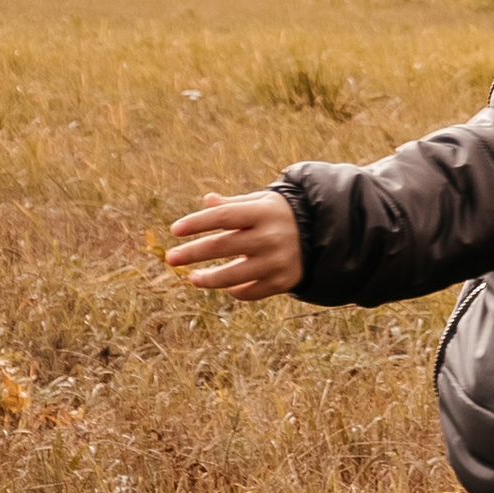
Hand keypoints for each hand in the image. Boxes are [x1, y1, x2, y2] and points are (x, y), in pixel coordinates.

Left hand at [166, 190, 303, 297]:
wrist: (322, 235)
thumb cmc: (281, 216)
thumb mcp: (262, 203)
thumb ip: (233, 204)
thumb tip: (206, 201)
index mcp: (264, 212)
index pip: (223, 216)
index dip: (197, 222)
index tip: (175, 230)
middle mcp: (271, 236)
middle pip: (223, 246)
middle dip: (193, 253)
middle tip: (171, 259)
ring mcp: (277, 261)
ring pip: (233, 276)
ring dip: (208, 279)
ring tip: (193, 278)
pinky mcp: (282, 282)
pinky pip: (249, 291)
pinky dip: (234, 290)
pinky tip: (226, 285)